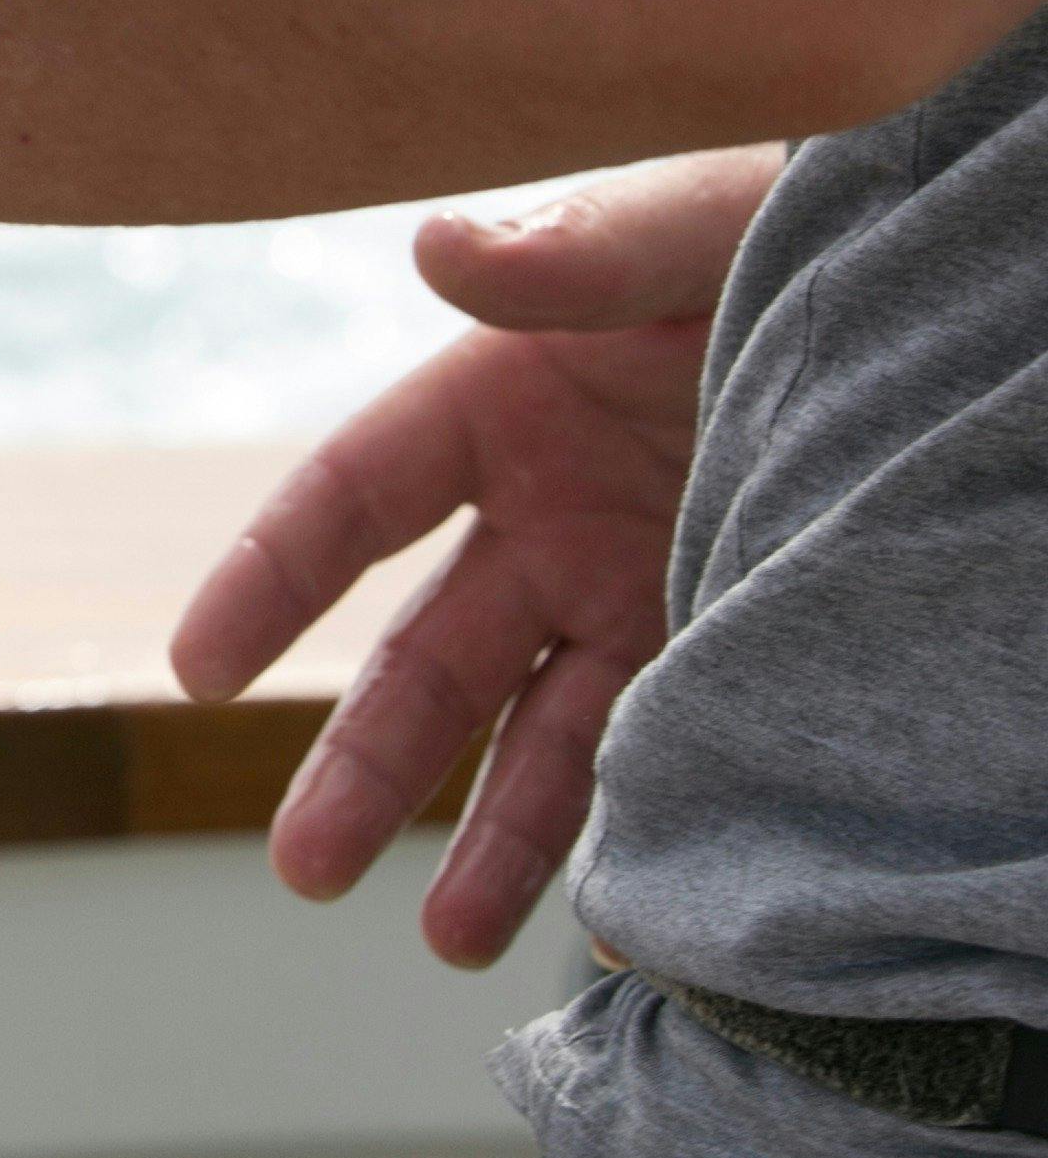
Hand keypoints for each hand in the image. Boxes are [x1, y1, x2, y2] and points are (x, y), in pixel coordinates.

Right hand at [169, 144, 782, 966]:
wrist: (960, 288)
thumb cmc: (803, 217)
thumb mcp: (692, 220)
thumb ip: (576, 246)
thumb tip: (439, 248)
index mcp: (502, 399)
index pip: (349, 500)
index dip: (267, 583)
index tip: (197, 672)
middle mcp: (551, 509)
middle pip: (427, 655)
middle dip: (362, 765)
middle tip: (302, 868)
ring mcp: (639, 580)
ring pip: (535, 730)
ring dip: (484, 835)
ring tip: (439, 939)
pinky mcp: (736, 634)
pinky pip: (664, 750)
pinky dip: (629, 831)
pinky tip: (606, 917)